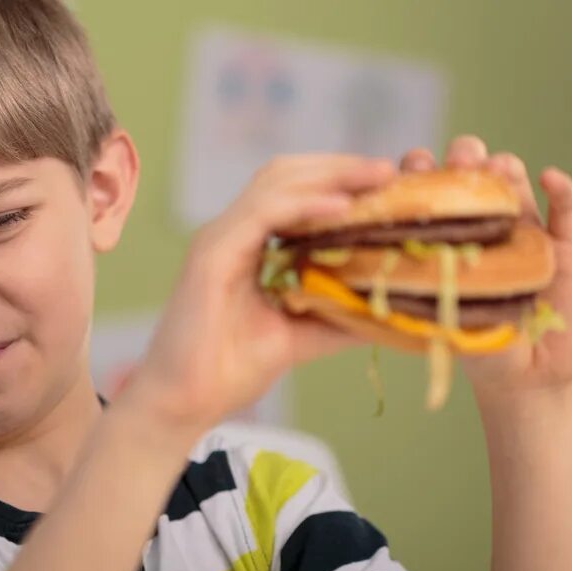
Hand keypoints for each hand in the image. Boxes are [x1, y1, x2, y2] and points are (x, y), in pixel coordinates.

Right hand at [127, 155, 395, 429]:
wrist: (183, 403)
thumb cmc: (228, 372)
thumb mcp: (298, 336)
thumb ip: (335, 315)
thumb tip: (389, 308)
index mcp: (245, 244)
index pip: (292, 191)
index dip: (338, 179)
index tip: (387, 181)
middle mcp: (229, 232)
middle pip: (286, 174)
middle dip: (339, 166)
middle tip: (388, 170)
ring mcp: (218, 239)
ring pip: (275, 183)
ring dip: (330, 174)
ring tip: (376, 177)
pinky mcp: (212, 255)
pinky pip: (262, 213)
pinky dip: (304, 204)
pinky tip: (341, 207)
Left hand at [400, 136, 571, 398]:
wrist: (524, 370)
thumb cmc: (472, 341)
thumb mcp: (439, 318)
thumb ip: (421, 293)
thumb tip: (382, 270)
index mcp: (446, 232)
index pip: (428, 189)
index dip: (418, 171)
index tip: (411, 168)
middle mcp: (483, 222)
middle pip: (472, 172)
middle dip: (465, 159)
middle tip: (460, 163)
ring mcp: (524, 228)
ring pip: (514, 181)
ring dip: (505, 167)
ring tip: (499, 168)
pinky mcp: (563, 245)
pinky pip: (567, 210)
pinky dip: (561, 190)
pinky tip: (549, 179)